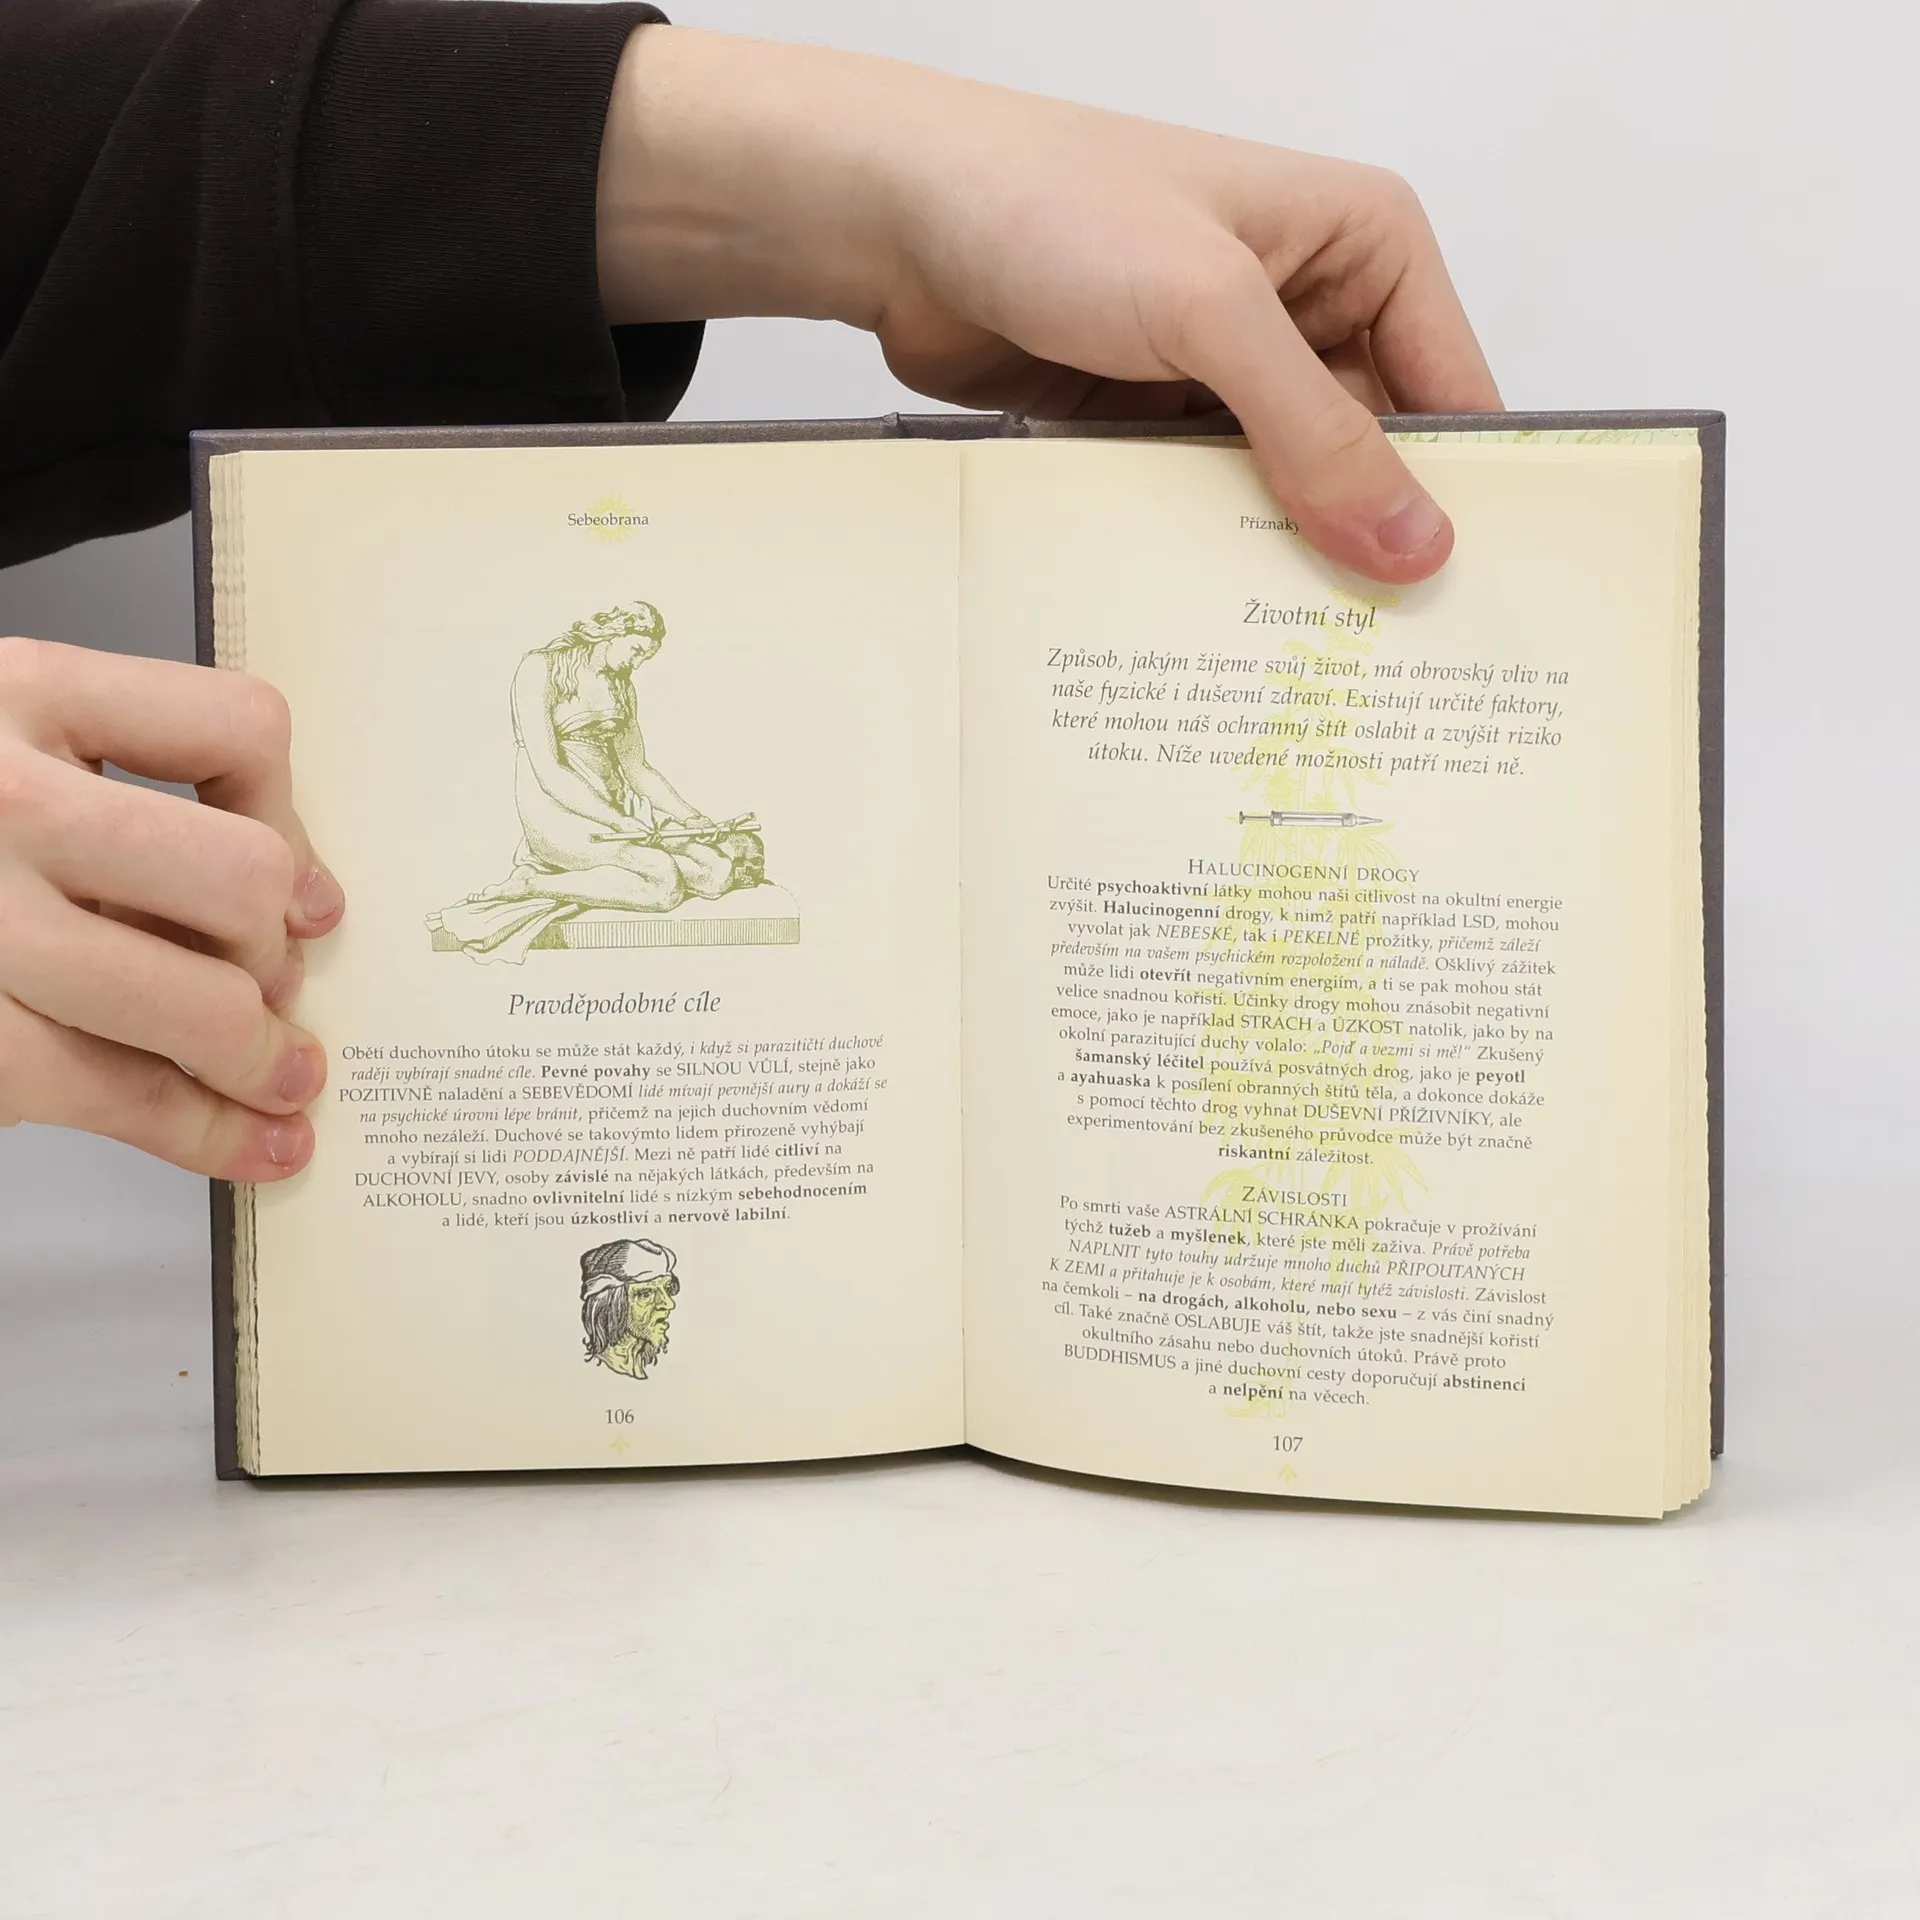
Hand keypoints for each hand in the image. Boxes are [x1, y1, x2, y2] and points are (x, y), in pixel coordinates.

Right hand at [0, 639, 343, 1178]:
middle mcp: (1, 801)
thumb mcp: (4, 752)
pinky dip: (211, 1133)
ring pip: (201, 1002)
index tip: (297, 880)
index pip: (239, 731)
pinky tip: (258, 1141)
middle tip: (264, 981)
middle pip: (240, 880)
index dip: (291, 818)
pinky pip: (129, 1096)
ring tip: (277, 1071)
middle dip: (273, 948)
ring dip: (259, 1053)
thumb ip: (125, 793)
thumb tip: (300, 900)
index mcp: (21, 696)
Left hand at [598, 28, 1499, 583]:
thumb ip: (1315, 432)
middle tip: (1379, 672)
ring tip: (1301, 672)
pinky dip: (1208, 559)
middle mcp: (1308, 309)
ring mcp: (1227, 371)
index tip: (1459, 614)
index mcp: (1363, 247)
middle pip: (1373, 458)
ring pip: (1287, 494)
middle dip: (1367, 547)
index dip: (1461, 502)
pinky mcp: (1155, 420)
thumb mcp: (1208, 313)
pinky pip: (1207, 507)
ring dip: (1281, 565)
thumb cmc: (1050, 208)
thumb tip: (1414, 544)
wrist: (894, 221)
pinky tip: (1214, 630)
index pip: (1452, 393)